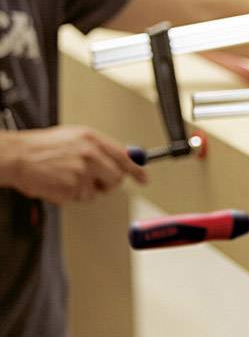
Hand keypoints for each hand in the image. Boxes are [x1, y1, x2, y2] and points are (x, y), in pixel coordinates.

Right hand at [2, 126, 147, 203]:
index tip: (143, 179)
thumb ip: (98, 147)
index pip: (125, 157)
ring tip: (65, 177)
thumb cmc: (40, 148)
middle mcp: (91, 154)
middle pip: (116, 178)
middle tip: (92, 181)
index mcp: (92, 139)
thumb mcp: (74, 138)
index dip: (137, 170)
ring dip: (84, 190)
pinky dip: (70, 195)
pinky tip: (57, 184)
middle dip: (107, 184)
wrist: (15, 156)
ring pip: (97, 192)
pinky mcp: (72, 188)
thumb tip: (121, 157)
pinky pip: (80, 198)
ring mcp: (82, 172)